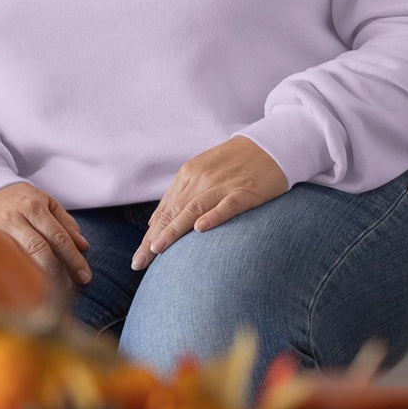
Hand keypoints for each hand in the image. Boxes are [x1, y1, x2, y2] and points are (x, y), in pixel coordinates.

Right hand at [0, 182, 90, 287]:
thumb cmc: (21, 199)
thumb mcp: (47, 203)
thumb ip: (66, 224)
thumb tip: (84, 247)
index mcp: (34, 206)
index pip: (58, 237)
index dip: (73, 258)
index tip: (85, 277)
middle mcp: (15, 218)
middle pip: (40, 250)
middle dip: (58, 273)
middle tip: (72, 289)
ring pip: (20, 259)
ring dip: (38, 279)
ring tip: (53, 294)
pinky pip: (3, 263)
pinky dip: (17, 277)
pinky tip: (28, 290)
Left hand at [131, 136, 287, 270]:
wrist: (269, 145)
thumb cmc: (233, 163)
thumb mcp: (202, 171)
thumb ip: (180, 194)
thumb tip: (155, 222)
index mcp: (189, 174)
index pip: (165, 210)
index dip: (150, 234)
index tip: (138, 258)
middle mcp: (201, 178)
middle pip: (173, 212)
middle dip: (154, 238)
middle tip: (139, 263)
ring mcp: (223, 185)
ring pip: (193, 209)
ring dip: (174, 230)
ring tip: (158, 249)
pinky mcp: (245, 191)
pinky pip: (227, 205)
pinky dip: (213, 216)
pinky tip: (200, 229)